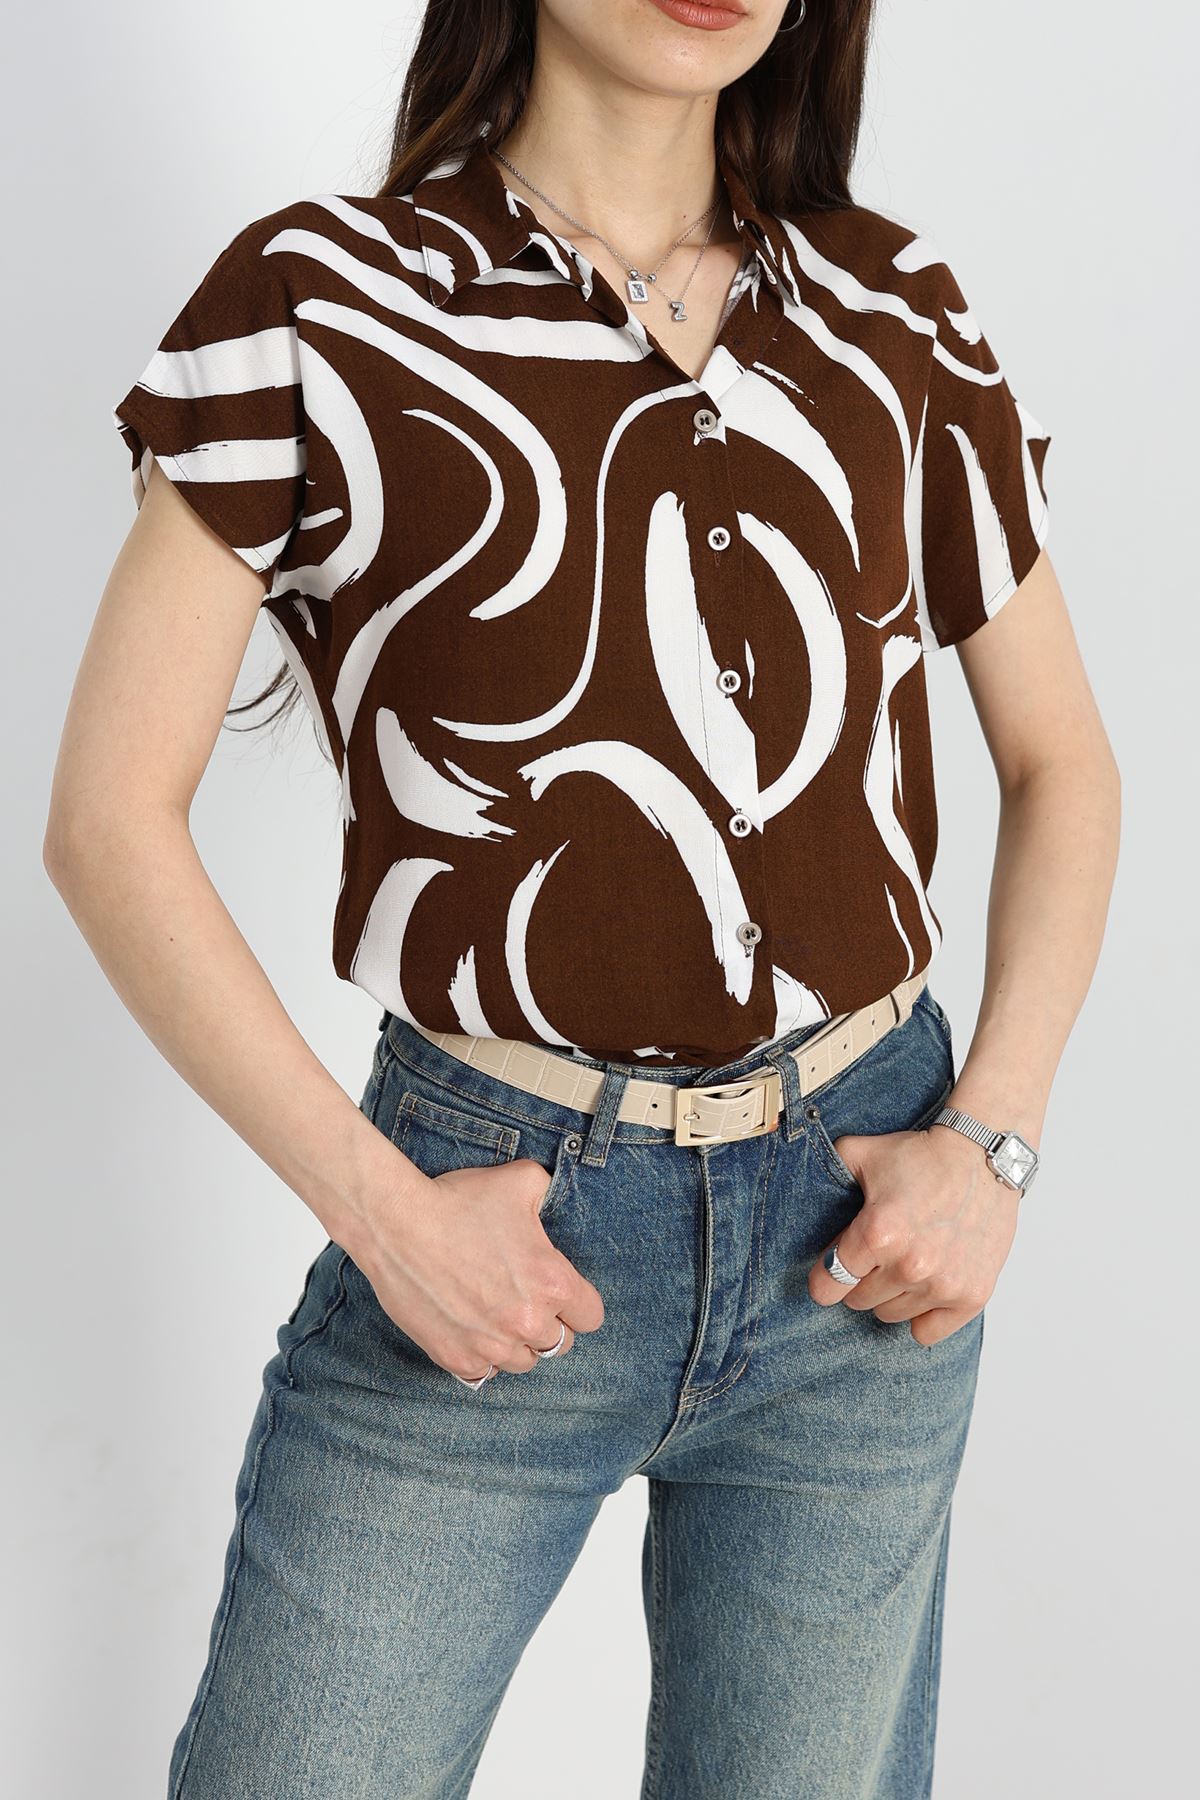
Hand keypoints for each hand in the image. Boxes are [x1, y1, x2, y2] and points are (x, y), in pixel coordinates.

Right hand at [352, 1156, 604, 1381]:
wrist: (397, 1225)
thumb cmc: (458, 1200)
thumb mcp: (521, 1180)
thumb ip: (549, 1191)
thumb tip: (551, 1198)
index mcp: (552, 1284)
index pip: (590, 1317)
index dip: (578, 1304)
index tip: (560, 1293)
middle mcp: (528, 1323)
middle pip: (559, 1344)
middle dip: (548, 1324)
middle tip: (524, 1300)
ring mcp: (491, 1346)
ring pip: (523, 1363)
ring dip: (517, 1344)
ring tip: (497, 1316)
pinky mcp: (456, 1359)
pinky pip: (485, 1373)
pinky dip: (482, 1356)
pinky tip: (472, 1329)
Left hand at [808, 1121, 1021, 1344]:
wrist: (983, 1157)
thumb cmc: (921, 1156)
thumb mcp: (861, 1153)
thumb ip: (826, 1173)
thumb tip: (801, 1192)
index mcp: (878, 1232)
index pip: (827, 1285)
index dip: (823, 1277)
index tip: (830, 1270)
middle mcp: (910, 1264)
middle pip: (858, 1300)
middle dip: (860, 1279)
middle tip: (877, 1253)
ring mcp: (943, 1284)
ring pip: (890, 1315)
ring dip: (890, 1294)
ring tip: (905, 1261)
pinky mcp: (972, 1296)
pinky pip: (927, 1332)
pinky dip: (922, 1315)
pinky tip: (925, 1286)